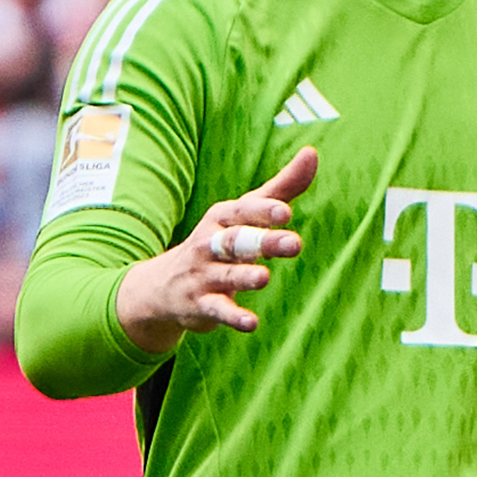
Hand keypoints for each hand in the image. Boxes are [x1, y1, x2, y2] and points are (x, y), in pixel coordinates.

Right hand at [116, 147, 316, 353]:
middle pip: (237, 240)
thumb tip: (312, 152)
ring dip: (244, 277)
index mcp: (223, 217)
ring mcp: (204, 275)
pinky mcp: (202, 305)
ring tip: (264, 278)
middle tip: (294, 243)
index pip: (243, 210)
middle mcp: (211, 243)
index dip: (264, 211)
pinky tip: (251, 324)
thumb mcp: (246, 213)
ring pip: (226, 275)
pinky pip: (218, 310)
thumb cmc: (220, 241)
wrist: (163, 286)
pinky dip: (233, 317)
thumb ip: (282, 187)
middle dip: (263, 241)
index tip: (286, 211)